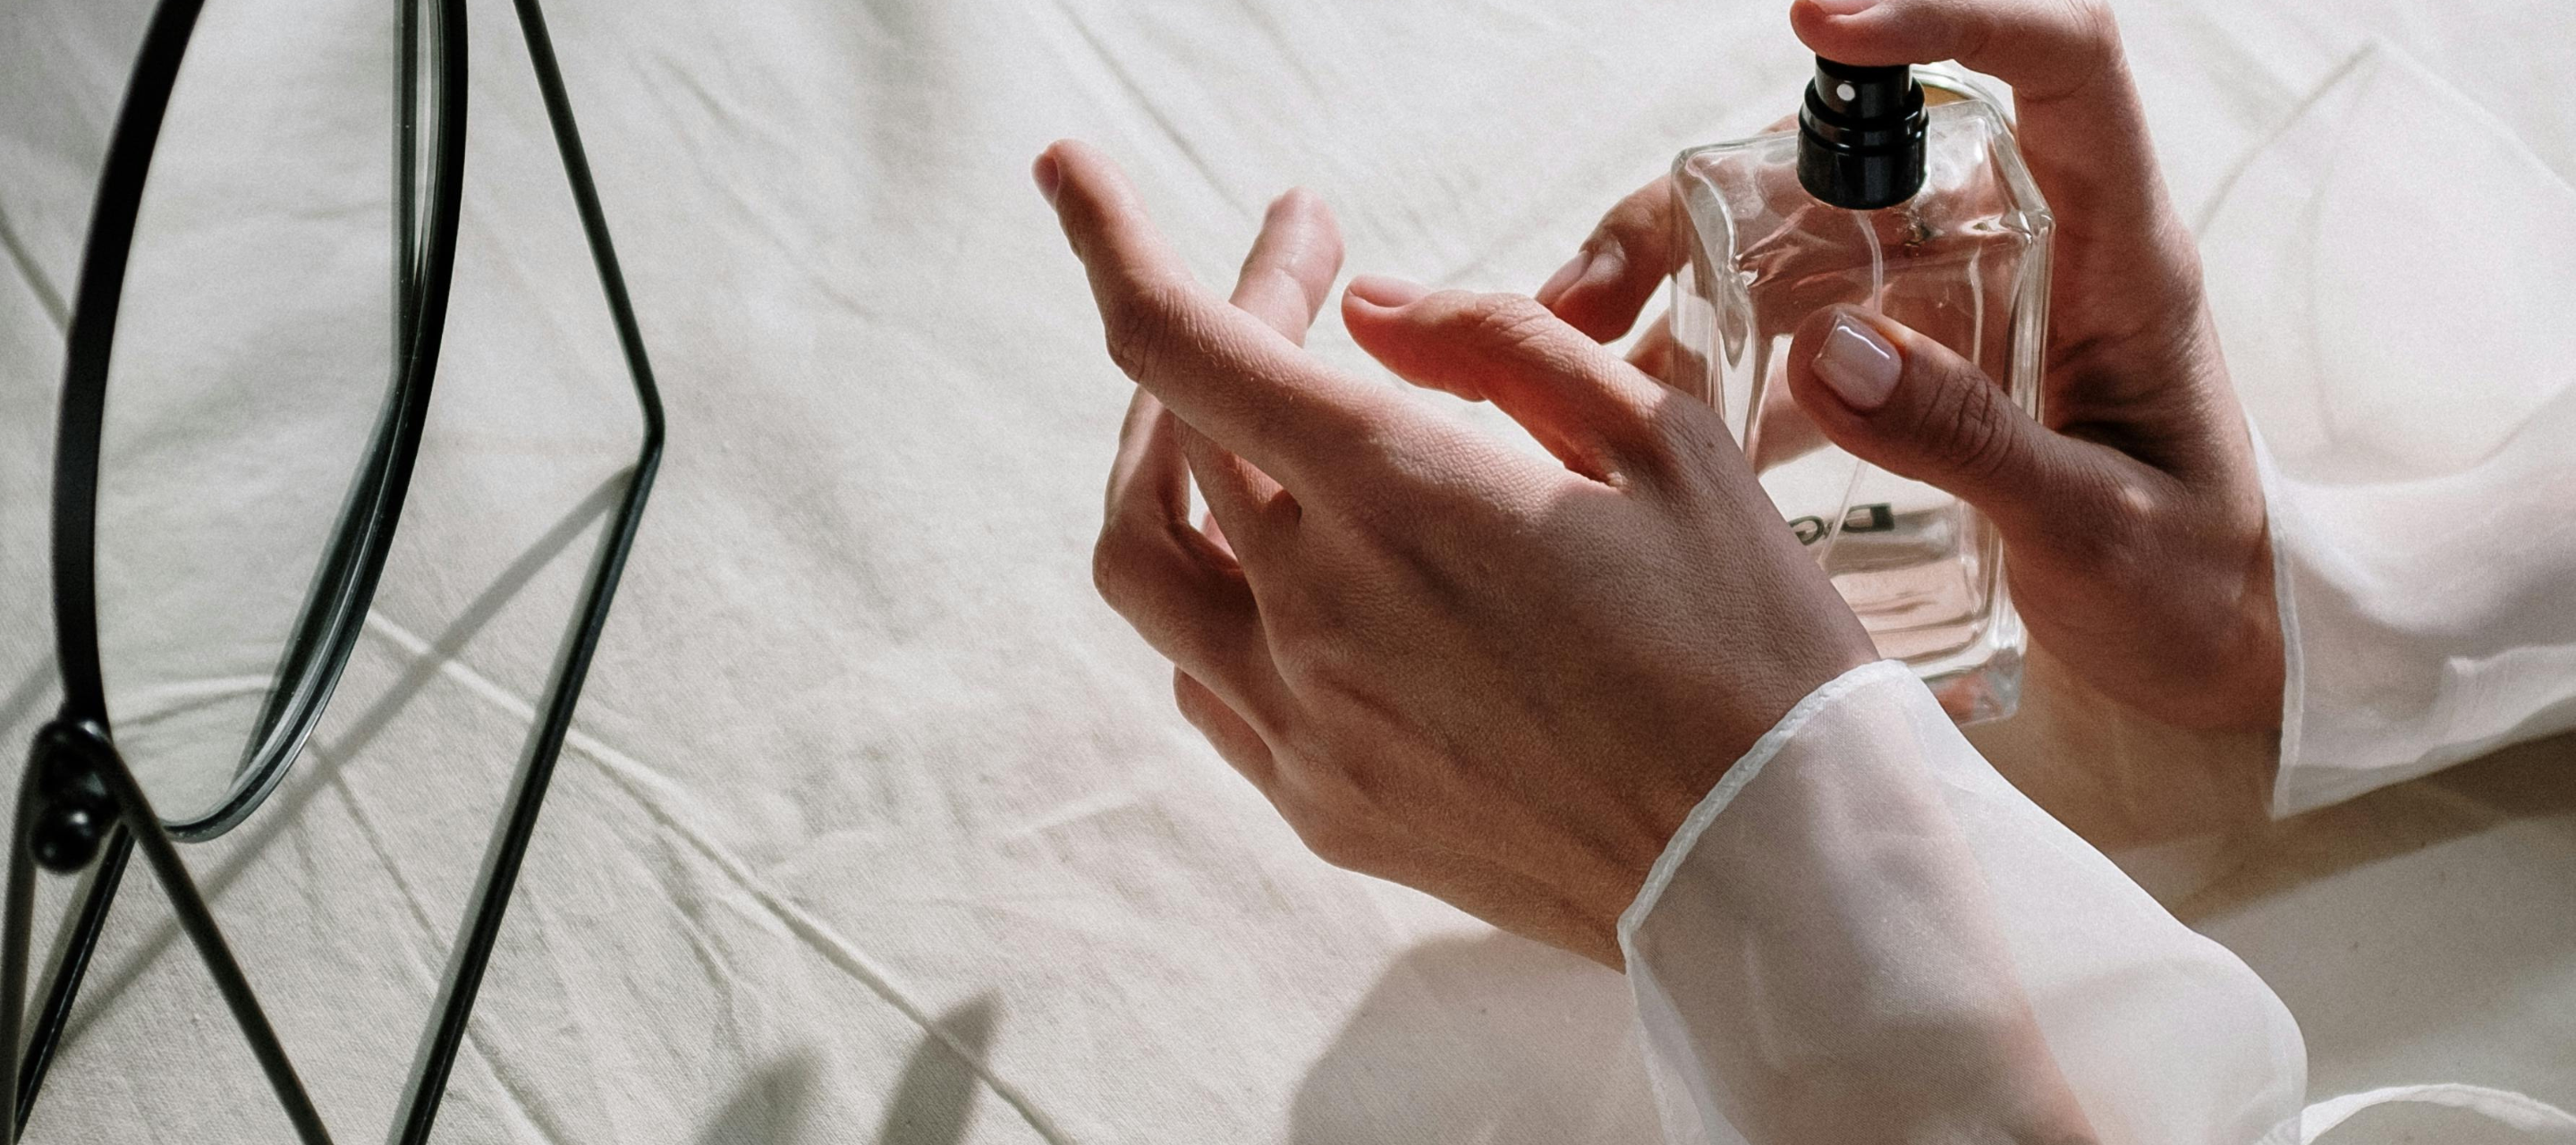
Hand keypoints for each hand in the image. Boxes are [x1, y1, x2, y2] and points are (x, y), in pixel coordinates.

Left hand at [1037, 140, 1874, 966]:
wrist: (1771, 868)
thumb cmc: (1742, 643)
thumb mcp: (1660, 440)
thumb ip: (1494, 345)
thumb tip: (1369, 311)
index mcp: (1398, 492)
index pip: (1184, 343)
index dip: (1108, 241)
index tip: (1071, 174)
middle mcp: (1316, 607)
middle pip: (1171, 433)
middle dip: (1221, 324)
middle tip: (1307, 281)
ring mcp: (1303, 721)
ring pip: (1146, 564)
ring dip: (1166, 464)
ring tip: (1246, 418)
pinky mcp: (1318, 805)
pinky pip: (1201, 676)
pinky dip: (1212, 594)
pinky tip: (1285, 566)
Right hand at [1540, 0, 2282, 731]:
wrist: (2210, 647)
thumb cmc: (2191, 583)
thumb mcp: (2099, 530)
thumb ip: (1975, 441)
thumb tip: (1828, 346)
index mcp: (2123, 250)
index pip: (2063, 63)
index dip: (1950, 17)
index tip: (1818, 25)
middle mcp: (2032, 242)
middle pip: (1864, 145)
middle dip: (1714, 186)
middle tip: (1597, 285)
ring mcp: (1961, 295)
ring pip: (1802, 224)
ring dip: (1681, 260)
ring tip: (1575, 335)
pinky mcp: (1913, 354)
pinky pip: (1792, 313)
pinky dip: (1705, 340)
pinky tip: (1632, 397)